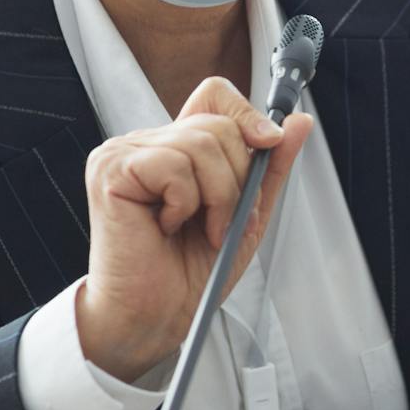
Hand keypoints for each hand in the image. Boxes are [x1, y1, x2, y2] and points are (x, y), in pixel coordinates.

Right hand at [77, 76, 312, 381]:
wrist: (157, 315)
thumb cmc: (191, 272)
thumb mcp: (247, 213)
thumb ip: (270, 167)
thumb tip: (299, 121)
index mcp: (176, 147)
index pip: (214, 95)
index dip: (246, 112)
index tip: (270, 142)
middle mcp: (148, 142)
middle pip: (218, 124)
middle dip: (238, 180)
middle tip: (221, 222)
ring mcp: (124, 152)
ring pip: (201, 144)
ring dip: (216, 198)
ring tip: (199, 230)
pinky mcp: (111, 169)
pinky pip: (173, 166)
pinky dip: (185, 204)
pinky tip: (167, 227)